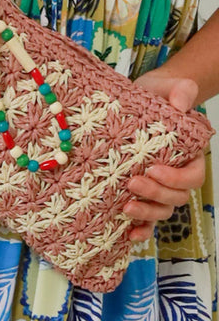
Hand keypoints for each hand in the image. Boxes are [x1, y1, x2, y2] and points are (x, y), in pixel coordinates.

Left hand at [123, 70, 205, 241]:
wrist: (136, 102)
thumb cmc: (156, 96)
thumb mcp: (168, 87)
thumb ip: (181, 91)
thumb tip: (181, 103)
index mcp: (189, 155)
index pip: (192, 177)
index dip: (176, 179)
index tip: (154, 169)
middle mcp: (175, 176)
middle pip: (176, 197)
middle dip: (156, 194)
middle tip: (133, 183)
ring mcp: (157, 187)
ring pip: (162, 211)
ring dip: (147, 214)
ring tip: (126, 207)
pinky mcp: (138, 193)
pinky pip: (145, 219)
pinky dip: (140, 229)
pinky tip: (128, 233)